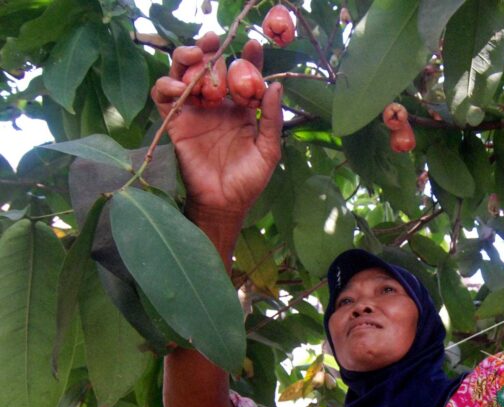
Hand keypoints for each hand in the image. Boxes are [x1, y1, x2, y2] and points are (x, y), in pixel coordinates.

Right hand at [150, 32, 282, 219]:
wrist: (225, 203)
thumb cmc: (249, 180)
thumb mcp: (268, 150)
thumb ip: (272, 119)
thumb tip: (277, 86)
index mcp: (241, 109)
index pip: (243, 76)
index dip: (248, 58)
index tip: (253, 45)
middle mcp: (217, 105)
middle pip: (210, 67)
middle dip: (212, 51)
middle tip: (215, 43)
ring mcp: (194, 112)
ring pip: (183, 74)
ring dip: (186, 60)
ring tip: (196, 55)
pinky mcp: (175, 123)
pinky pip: (163, 97)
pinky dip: (167, 85)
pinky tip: (180, 87)